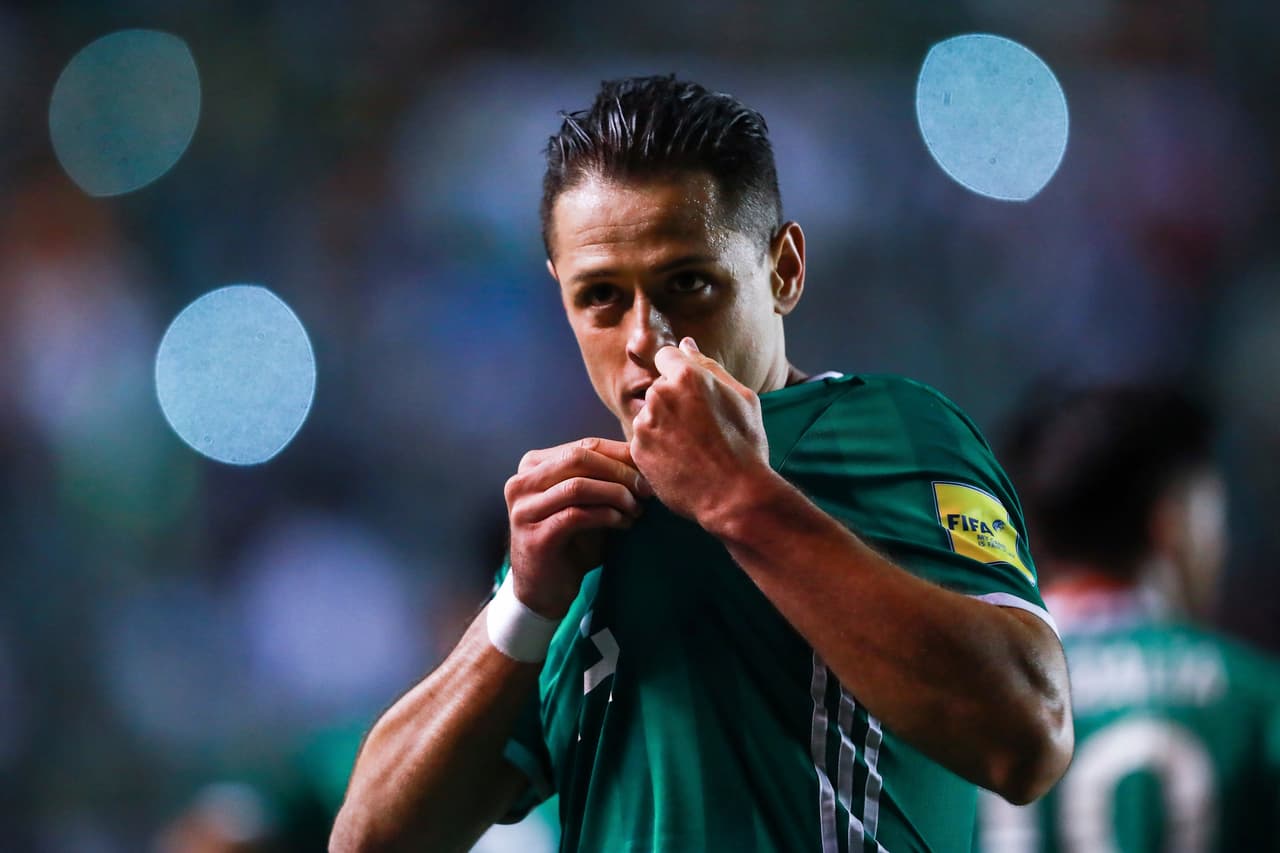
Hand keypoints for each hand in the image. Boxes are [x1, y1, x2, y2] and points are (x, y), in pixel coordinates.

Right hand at [504, 437, 652, 616]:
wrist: (545, 589)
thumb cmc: (571, 540)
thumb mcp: (587, 501)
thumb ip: (603, 477)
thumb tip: (643, 456)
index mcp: (534, 465)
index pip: (584, 446)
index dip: (621, 455)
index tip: (648, 471)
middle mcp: (522, 482)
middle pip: (579, 459)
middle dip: (620, 472)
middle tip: (646, 489)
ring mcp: (524, 509)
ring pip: (577, 486)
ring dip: (616, 494)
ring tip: (636, 509)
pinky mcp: (535, 536)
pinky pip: (577, 515)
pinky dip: (607, 516)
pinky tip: (624, 524)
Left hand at [629, 337, 771, 526]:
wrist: (735, 495)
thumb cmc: (745, 445)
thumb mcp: (742, 397)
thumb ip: (709, 366)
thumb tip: (686, 343)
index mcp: (687, 376)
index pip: (667, 356)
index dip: (681, 374)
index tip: (694, 395)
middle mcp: (660, 395)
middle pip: (660, 387)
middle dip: (675, 401)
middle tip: (700, 428)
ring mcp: (646, 423)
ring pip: (651, 414)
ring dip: (664, 425)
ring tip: (692, 447)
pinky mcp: (637, 449)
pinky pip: (644, 440)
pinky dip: (658, 448)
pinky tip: (681, 460)